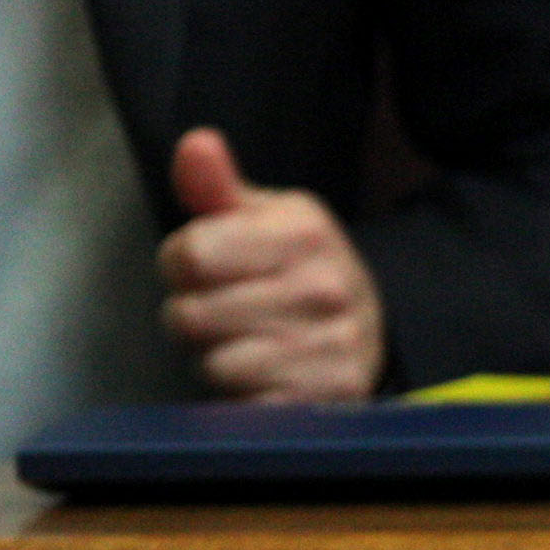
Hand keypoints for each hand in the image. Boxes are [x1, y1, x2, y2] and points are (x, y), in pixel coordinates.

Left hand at [160, 129, 384, 401]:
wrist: (367, 329)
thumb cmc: (297, 270)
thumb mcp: (262, 219)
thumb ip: (216, 187)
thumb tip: (196, 144)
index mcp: (304, 232)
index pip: (188, 255)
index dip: (183, 266)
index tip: (211, 270)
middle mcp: (326, 287)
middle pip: (191, 315)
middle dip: (197, 320)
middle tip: (231, 314)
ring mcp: (332, 346)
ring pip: (216, 364)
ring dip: (219, 363)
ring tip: (251, 347)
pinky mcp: (329, 397)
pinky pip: (247, 406)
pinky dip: (245, 400)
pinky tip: (267, 381)